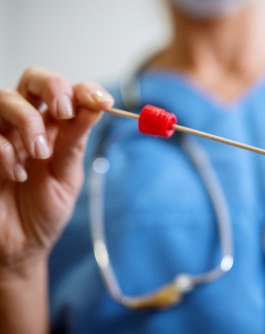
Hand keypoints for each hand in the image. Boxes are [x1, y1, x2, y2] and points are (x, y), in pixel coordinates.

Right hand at [0, 67, 112, 276]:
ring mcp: (1, 135)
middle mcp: (27, 125)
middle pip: (33, 79)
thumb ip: (76, 143)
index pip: (70, 93)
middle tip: (64, 112)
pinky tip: (16, 174)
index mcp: (55, 129)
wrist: (19, 246)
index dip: (86, 90)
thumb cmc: (44, 211)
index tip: (103, 102)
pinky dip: (5, 150)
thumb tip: (97, 107)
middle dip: (52, 87)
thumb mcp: (67, 177)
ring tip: (40, 153)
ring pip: (5, 98)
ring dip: (28, 121)